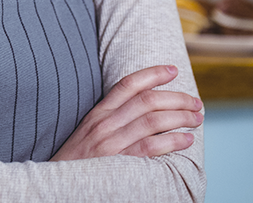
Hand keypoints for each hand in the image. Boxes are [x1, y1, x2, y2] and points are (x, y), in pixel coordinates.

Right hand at [50, 65, 202, 160]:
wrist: (56, 183)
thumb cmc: (77, 160)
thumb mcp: (89, 131)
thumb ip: (111, 119)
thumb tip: (144, 110)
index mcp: (98, 113)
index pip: (128, 84)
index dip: (153, 74)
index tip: (173, 70)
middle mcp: (105, 124)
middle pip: (147, 101)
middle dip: (176, 98)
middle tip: (195, 102)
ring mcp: (112, 143)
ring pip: (153, 120)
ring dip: (180, 117)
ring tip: (196, 118)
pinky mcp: (119, 163)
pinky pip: (151, 147)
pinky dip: (172, 141)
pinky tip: (186, 139)